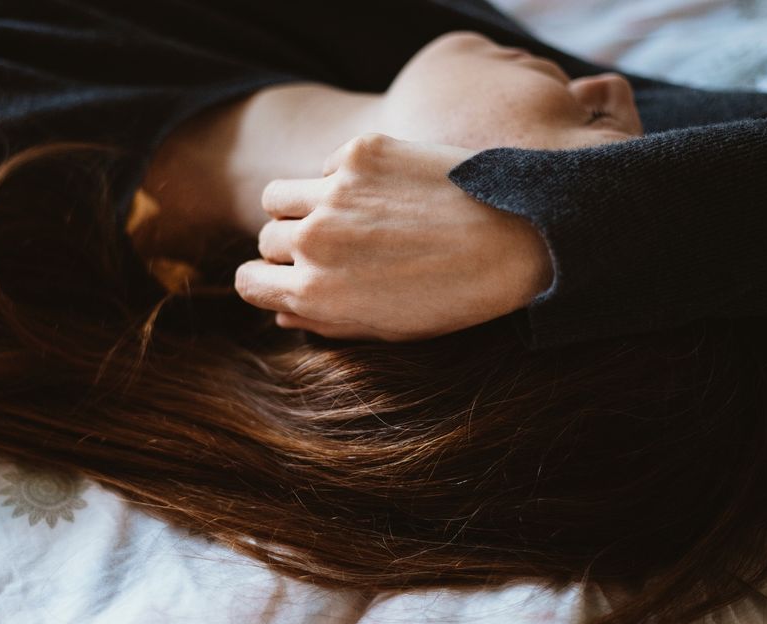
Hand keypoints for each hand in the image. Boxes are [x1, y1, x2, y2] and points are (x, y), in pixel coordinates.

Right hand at [234, 133, 553, 340]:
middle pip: (266, 237)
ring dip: (297, 205)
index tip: (284, 277)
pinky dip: (342, 178)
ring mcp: (334, 191)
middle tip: (330, 247)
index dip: (264, 281)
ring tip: (337, 213)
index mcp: (314, 292)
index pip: (247, 282)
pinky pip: (325, 165)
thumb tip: (285, 312)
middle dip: (288, 245)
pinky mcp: (361, 153)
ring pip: (278, 195)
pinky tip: (386, 191)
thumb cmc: (456, 295)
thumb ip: (326, 321)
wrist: (519, 238)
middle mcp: (313, 240)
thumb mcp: (387, 328)